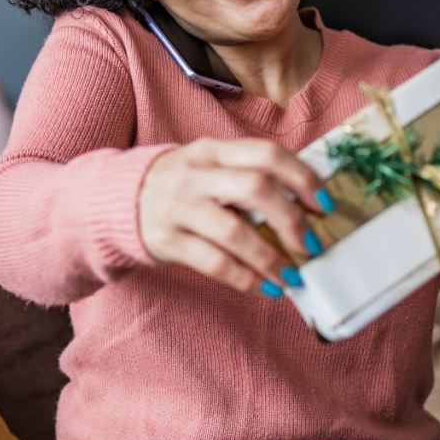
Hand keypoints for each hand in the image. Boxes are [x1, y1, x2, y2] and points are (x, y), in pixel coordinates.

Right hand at [138, 138, 330, 295]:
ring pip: (235, 232)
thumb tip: (306, 204)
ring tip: (292, 277)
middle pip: (255, 188)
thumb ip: (247, 174)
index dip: (302, 177)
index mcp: (214, 150)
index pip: (266, 154)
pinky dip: (245, 279)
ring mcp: (180, 207)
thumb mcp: (208, 166)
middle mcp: (196, 174)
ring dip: (271, 258)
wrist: (116, 202)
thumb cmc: (180, 186)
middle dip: (291, 219)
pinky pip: (213, 262)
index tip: (324, 204)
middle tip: (311, 245)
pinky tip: (265, 288)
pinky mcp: (168, 240)